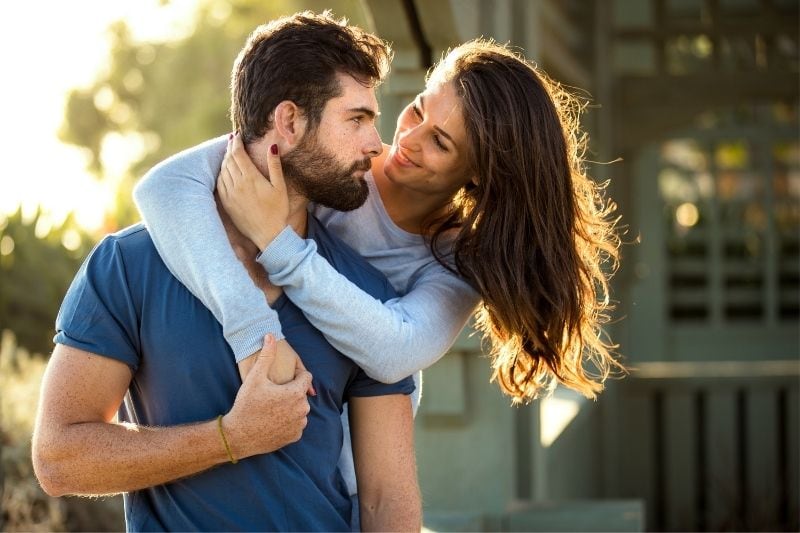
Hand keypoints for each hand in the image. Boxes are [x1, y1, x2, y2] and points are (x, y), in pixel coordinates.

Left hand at [217, 133, 289, 250]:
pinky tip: (225, 170)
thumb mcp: (280, 187)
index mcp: (251, 178)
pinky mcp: (226, 203)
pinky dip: (221, 173)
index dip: (236, 142)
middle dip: (230, 148)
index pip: (238, 153)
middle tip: (233, 140)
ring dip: (225, 159)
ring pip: (223, 170)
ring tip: (230, 153)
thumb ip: (275, 166)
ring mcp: (230, 194)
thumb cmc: (278, 211)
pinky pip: (220, 183)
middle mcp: (237, 184)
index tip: (237, 135)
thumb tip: (272, 146)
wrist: (268, 234)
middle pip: (229, 160)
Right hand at [223, 335, 312, 458]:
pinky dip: (288, 420)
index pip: (306, 377)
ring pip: (299, 408)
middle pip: (301, 393)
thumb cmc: (246, 404)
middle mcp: (302, 409)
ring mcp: (299, 425)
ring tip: (272, 406)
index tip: (281, 378)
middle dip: (291, 391)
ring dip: (290, 406)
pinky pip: (295, 423)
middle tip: (272, 393)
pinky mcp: (295, 436)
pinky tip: (273, 419)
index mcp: (296, 393)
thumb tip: (271, 335)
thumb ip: (267, 355)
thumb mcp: (255, 377)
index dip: (295, 374)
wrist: (238, 436)